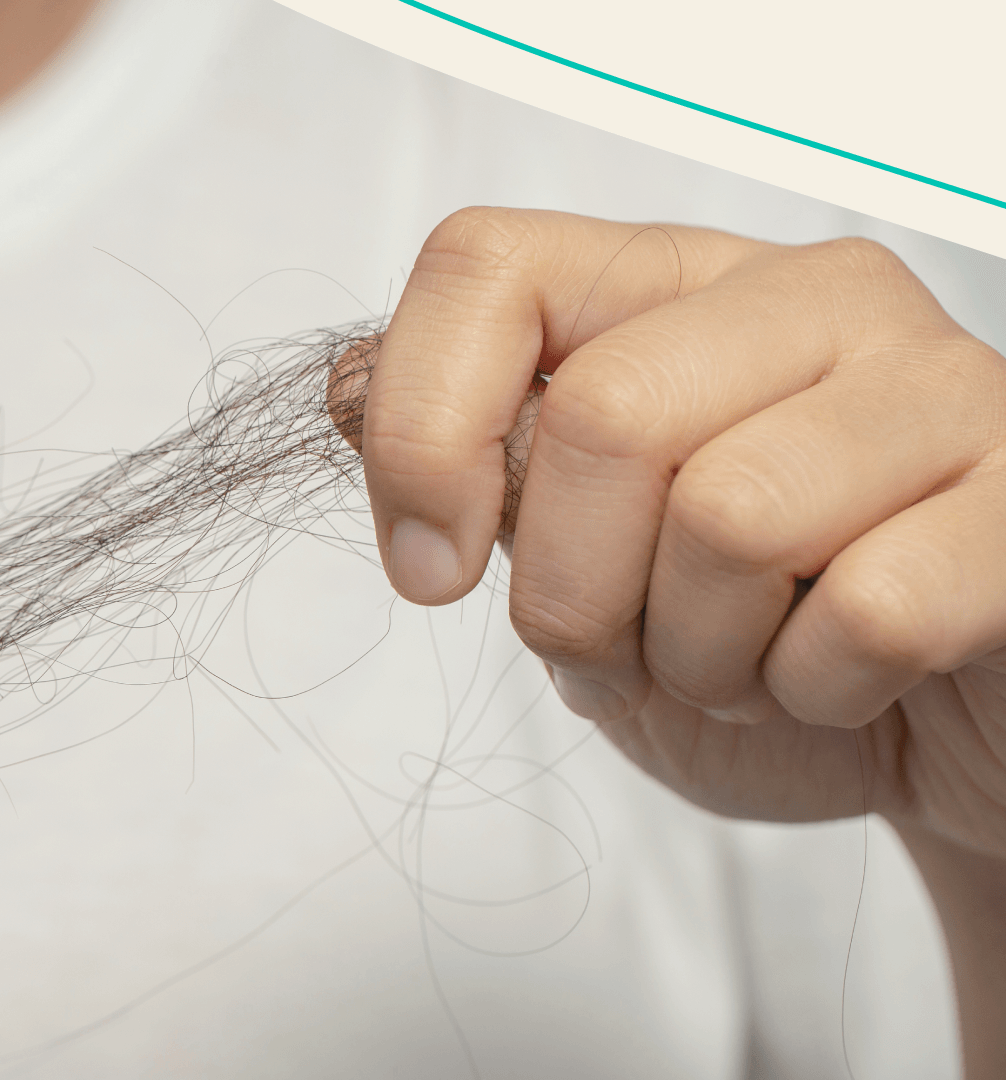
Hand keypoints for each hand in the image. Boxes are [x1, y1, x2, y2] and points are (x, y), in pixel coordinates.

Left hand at [334, 207, 1005, 1071]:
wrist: (921, 740)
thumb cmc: (746, 635)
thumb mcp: (576, 555)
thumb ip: (476, 466)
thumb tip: (347, 387)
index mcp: (673, 287)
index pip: (484, 267)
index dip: (422, 430)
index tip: (430, 567)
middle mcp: (808, 299)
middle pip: (602, 414)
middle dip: (575, 594)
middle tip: (625, 645)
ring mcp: (935, 387)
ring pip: (730, 519)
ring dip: (699, 656)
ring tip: (745, 656)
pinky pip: (864, 613)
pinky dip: (814, 693)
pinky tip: (842, 677)